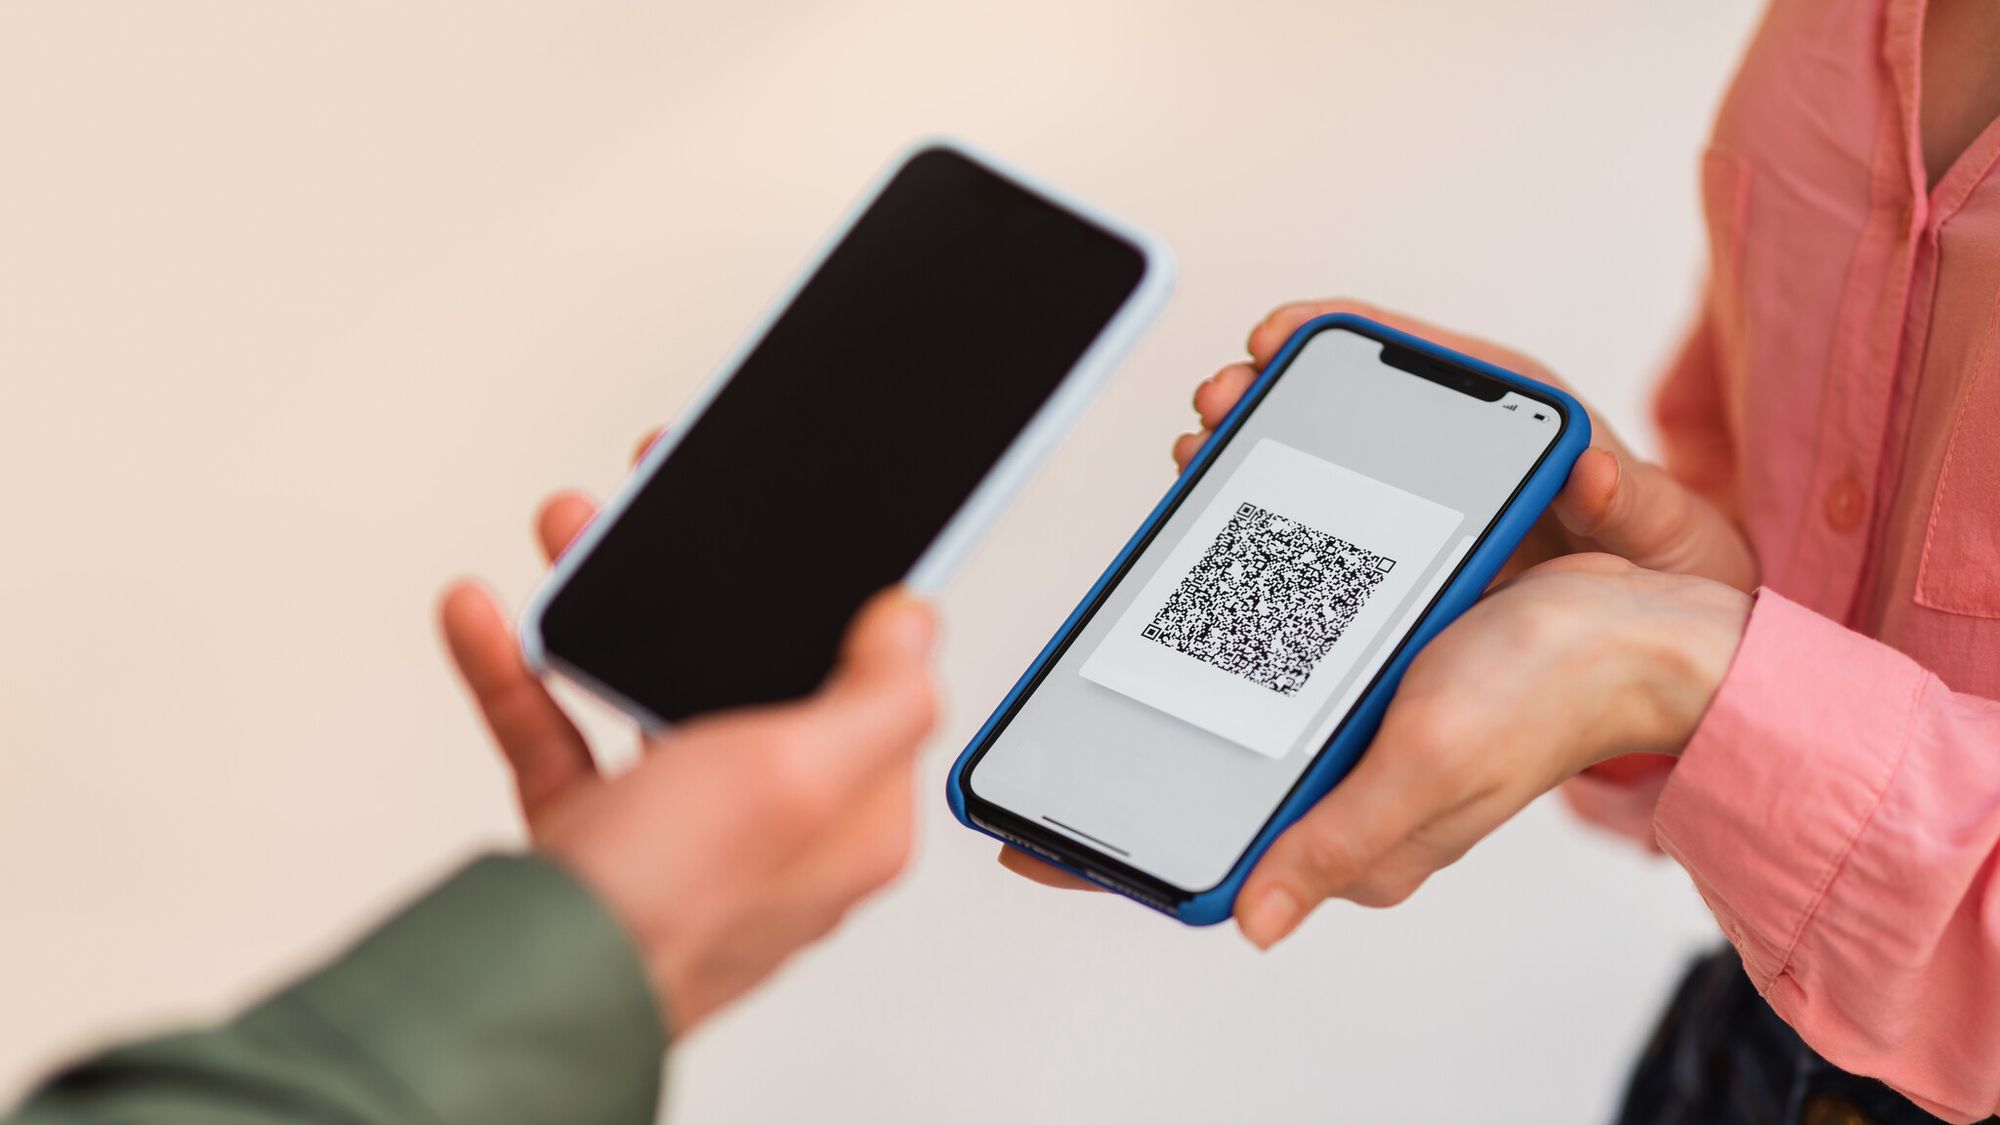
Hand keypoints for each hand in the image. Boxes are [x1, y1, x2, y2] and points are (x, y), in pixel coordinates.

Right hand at [439, 469, 937, 1032]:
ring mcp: (681, 831)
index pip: (878, 690)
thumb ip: (878, 698)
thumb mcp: (800, 778)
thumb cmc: (670, 908)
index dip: (853, 604)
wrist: (525, 991)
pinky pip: (563, 733)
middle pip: (753, 672)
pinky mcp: (598, 837)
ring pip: (652, 688)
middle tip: (669, 507)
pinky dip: (524, 671)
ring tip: (573, 534)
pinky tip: (490, 618)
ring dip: (608, 607)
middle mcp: (772, 825)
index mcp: (851, 818)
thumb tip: (917, 625)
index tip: (821, 531)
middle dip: (708, 583)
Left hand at [997, 298, 1758, 892]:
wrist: (1666, 619)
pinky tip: (1270, 426)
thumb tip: (1254, 919)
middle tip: (1164, 486)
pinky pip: (1304, 552)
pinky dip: (1281, 489)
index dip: (1111, 843)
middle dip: (1158, 597)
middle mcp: (1333, 737)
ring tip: (1219, 411)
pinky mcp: (1383, 605)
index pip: (1203, 826)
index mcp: (1338, 799)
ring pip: (1242, 597)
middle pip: (1201, 685)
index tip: (1018, 835)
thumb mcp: (1434, 767)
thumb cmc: (1561, 697)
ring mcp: (1353, 668)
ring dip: (1221, 499)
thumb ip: (1340, 838)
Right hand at [1179, 298, 1758, 589]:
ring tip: (1201, 446)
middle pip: (1352, 401)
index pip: (1422, 356)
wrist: (1666, 636)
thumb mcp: (1662, 534)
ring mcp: (1424, 500)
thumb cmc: (1666, 569)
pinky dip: (1269, 507)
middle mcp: (1459, 449)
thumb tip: (1591, 470)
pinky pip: (1327, 519)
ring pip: (1325, 456)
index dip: (1344, 332)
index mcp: (1518, 422)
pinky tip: (1220, 511)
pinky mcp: (1402, 553)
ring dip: (1258, 444)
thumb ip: (1633, 504)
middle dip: (1274, 387)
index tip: (1282, 332)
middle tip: (1221, 393)